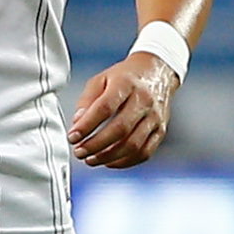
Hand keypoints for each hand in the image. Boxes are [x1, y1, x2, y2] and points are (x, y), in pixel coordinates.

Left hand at [70, 51, 177, 168]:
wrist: (157, 72)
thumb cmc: (126, 77)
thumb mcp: (101, 79)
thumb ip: (87, 101)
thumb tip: (78, 124)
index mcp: (126, 83)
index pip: (105, 107)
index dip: (87, 125)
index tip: (73, 137)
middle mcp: (144, 100)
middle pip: (120, 129)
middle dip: (96, 145)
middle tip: (79, 152)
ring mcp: (155, 117)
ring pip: (133, 145)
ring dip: (109, 156)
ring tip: (91, 159)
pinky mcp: (160, 130)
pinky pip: (145, 152)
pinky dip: (125, 162)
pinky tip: (110, 161)